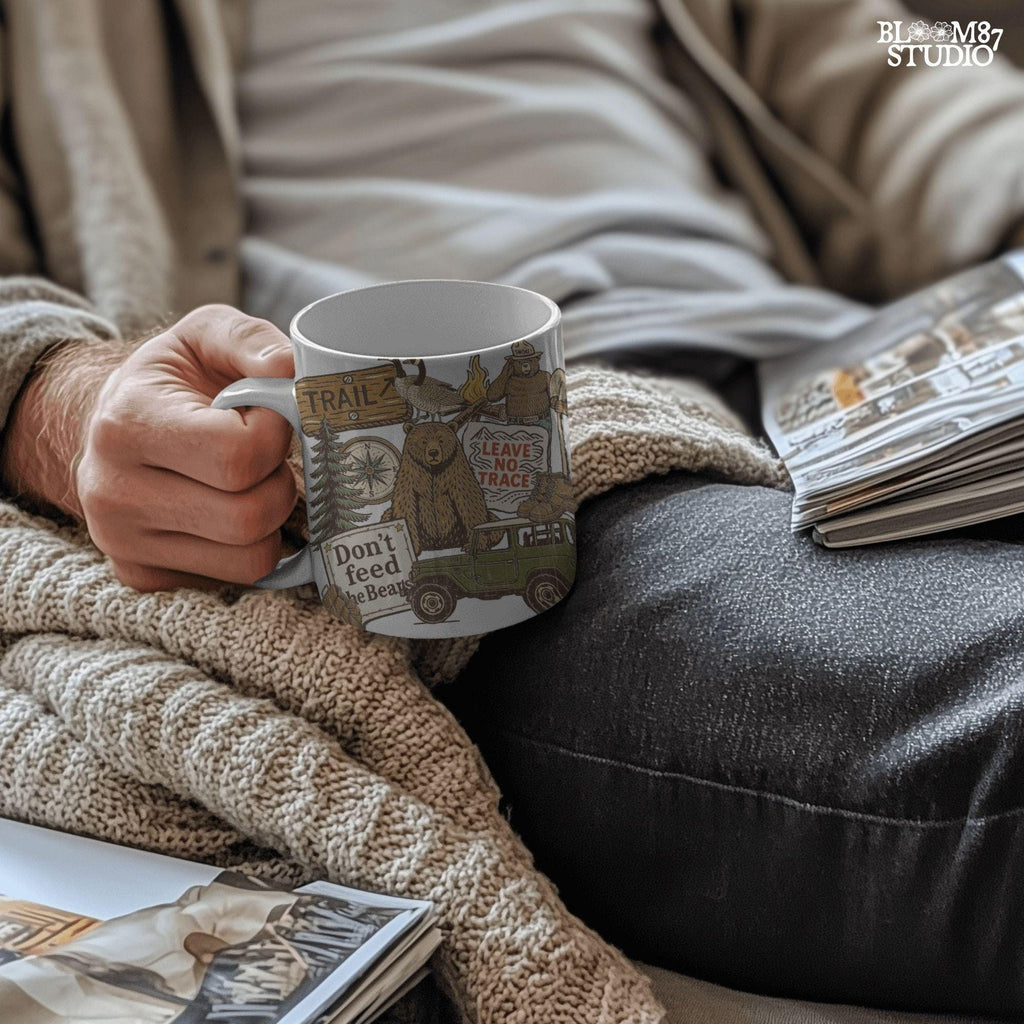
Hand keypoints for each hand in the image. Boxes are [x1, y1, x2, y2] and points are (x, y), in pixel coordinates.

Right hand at [3, 305, 296, 589]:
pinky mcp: (143, 575)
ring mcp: (124, 542)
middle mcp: (113, 492)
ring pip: (250, 559)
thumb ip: (250, 341)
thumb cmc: (174, 379)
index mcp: (126, 424)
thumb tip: (290, 370)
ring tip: (249, 484)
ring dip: (271, 521)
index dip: (273, 435)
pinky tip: (230, 512)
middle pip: (248, 517)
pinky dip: (250, 548)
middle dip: (278, 484)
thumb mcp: (205, 334)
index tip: (267, 416)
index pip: (237, 456)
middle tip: (266, 458)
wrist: (115, 422)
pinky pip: (237, 580)